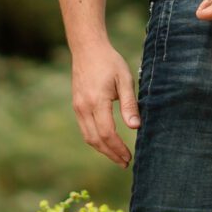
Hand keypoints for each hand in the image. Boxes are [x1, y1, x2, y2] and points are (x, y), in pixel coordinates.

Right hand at [68, 37, 139, 166]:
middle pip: (95, 140)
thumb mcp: (125, 79)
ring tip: (117, 156)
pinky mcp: (76, 105)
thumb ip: (129, 104)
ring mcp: (78, 107)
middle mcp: (84, 107)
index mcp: (97, 101)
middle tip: (125, 162)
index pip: (107, 133)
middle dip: (110, 154)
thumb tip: (135, 127)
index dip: (118, 148)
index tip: (129, 156)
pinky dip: (95, 139)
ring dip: (102, 149)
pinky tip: (106, 142)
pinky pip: (85, 128)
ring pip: (88, 136)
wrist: (87, 48)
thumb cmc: (110, 62)